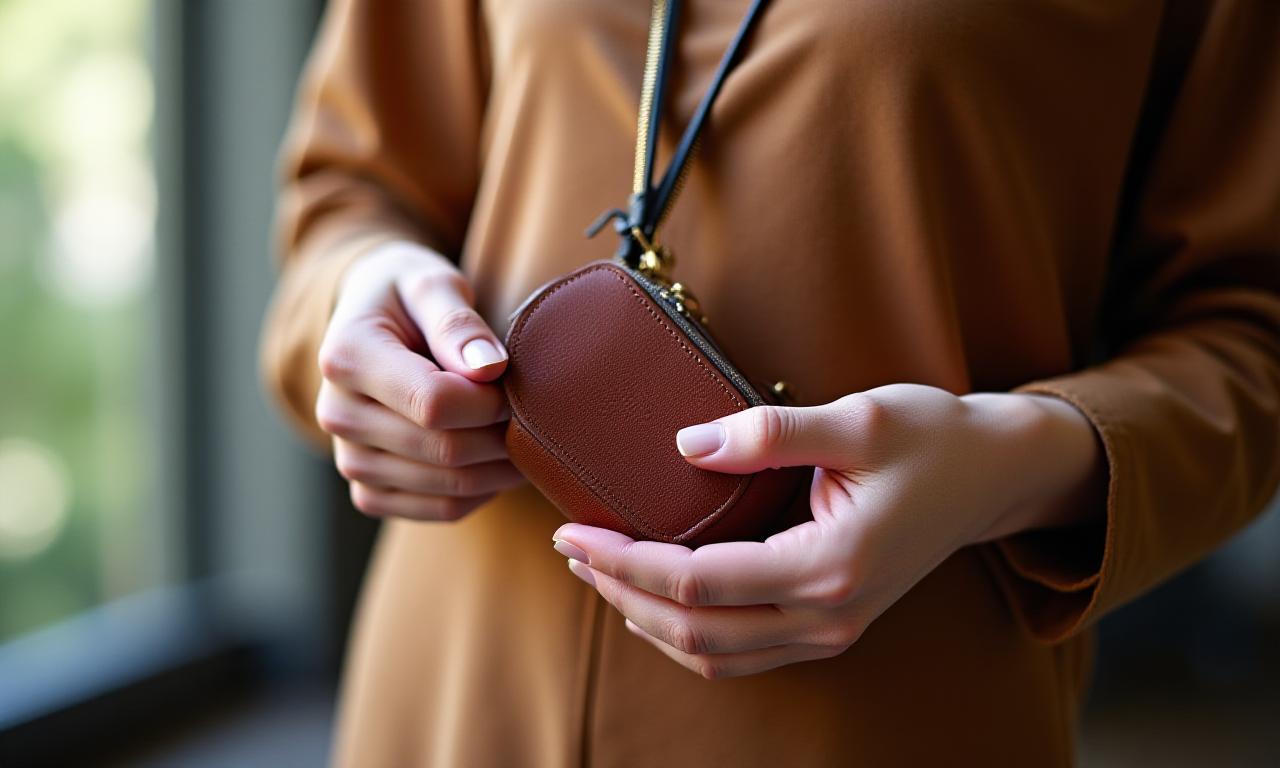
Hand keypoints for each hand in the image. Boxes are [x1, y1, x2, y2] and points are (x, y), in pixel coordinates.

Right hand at [315, 241, 524, 519]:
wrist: (373, 325)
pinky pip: (441, 510)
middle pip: (443, 449)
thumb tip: (489, 369)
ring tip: (522, 434)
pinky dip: (483, 491)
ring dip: (500, 468)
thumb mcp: (430, 284)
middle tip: (529, 411)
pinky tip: (496, 459)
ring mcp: (350, 460)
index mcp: (346, 358)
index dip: (489, 400)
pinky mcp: (370, 491)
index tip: (513, 381)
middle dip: (501, 433)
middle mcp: (337, 415)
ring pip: (448, 488)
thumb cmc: (408, 296)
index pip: (433, 403)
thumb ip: (457, 322)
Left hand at [552, 384, 1103, 677]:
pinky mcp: (830, 624)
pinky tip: (656, 599)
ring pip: (714, 654)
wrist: (994, 474)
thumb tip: (687, 444)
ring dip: (647, 620)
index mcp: (830, 570)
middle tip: (572, 552)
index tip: (574, 531)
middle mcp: (828, 616)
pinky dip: (687, 632)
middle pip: (694, 631)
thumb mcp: (858, 420)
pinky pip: (741, 651)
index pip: (697, 584)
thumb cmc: (933, 439)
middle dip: (621, 594)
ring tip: (600, 574)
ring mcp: (831, 630)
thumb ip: (771, 434)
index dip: (624, 561)